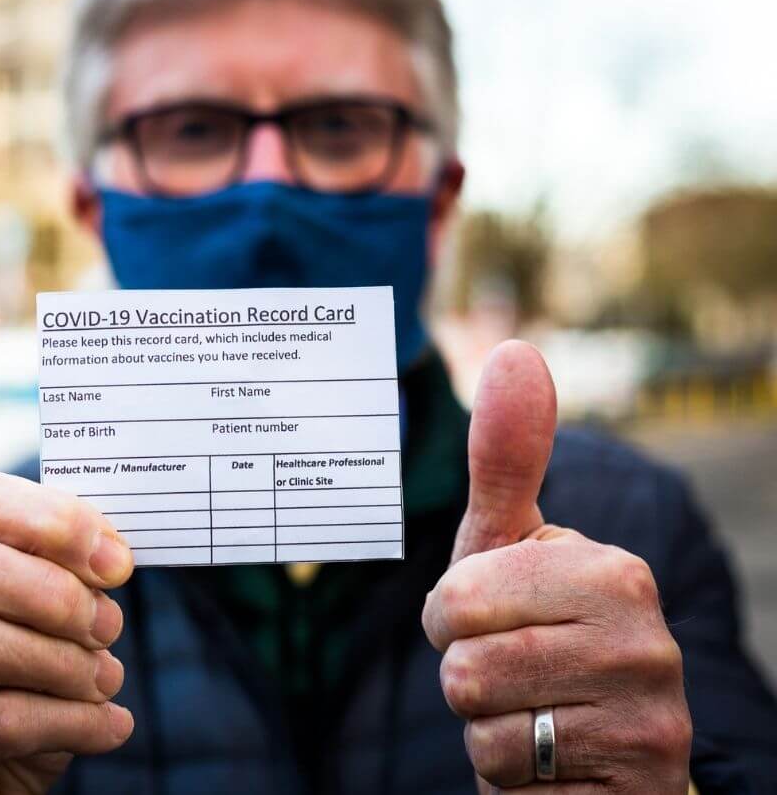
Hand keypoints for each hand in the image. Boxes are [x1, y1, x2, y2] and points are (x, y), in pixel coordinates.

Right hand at [0, 469, 135, 793]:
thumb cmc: (5, 696)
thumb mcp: (26, 628)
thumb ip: (51, 582)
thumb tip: (110, 556)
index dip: (45, 515)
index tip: (114, 559)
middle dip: (45, 588)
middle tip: (107, 624)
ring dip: (55, 658)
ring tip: (105, 679)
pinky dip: (69, 721)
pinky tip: (109, 725)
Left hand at [422, 341, 691, 791]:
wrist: (595, 748)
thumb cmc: (532, 630)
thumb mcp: (507, 547)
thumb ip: (507, 457)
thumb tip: (516, 350)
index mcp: (611, 571)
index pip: (458, 597)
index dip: (451, 619)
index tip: (492, 618)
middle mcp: (646, 640)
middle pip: (465, 664)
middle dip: (465, 672)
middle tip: (511, 670)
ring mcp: (650, 719)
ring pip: (483, 725)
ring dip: (487, 726)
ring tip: (532, 711)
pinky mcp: (636, 783)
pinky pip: (510, 779)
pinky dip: (511, 776)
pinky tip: (551, 760)